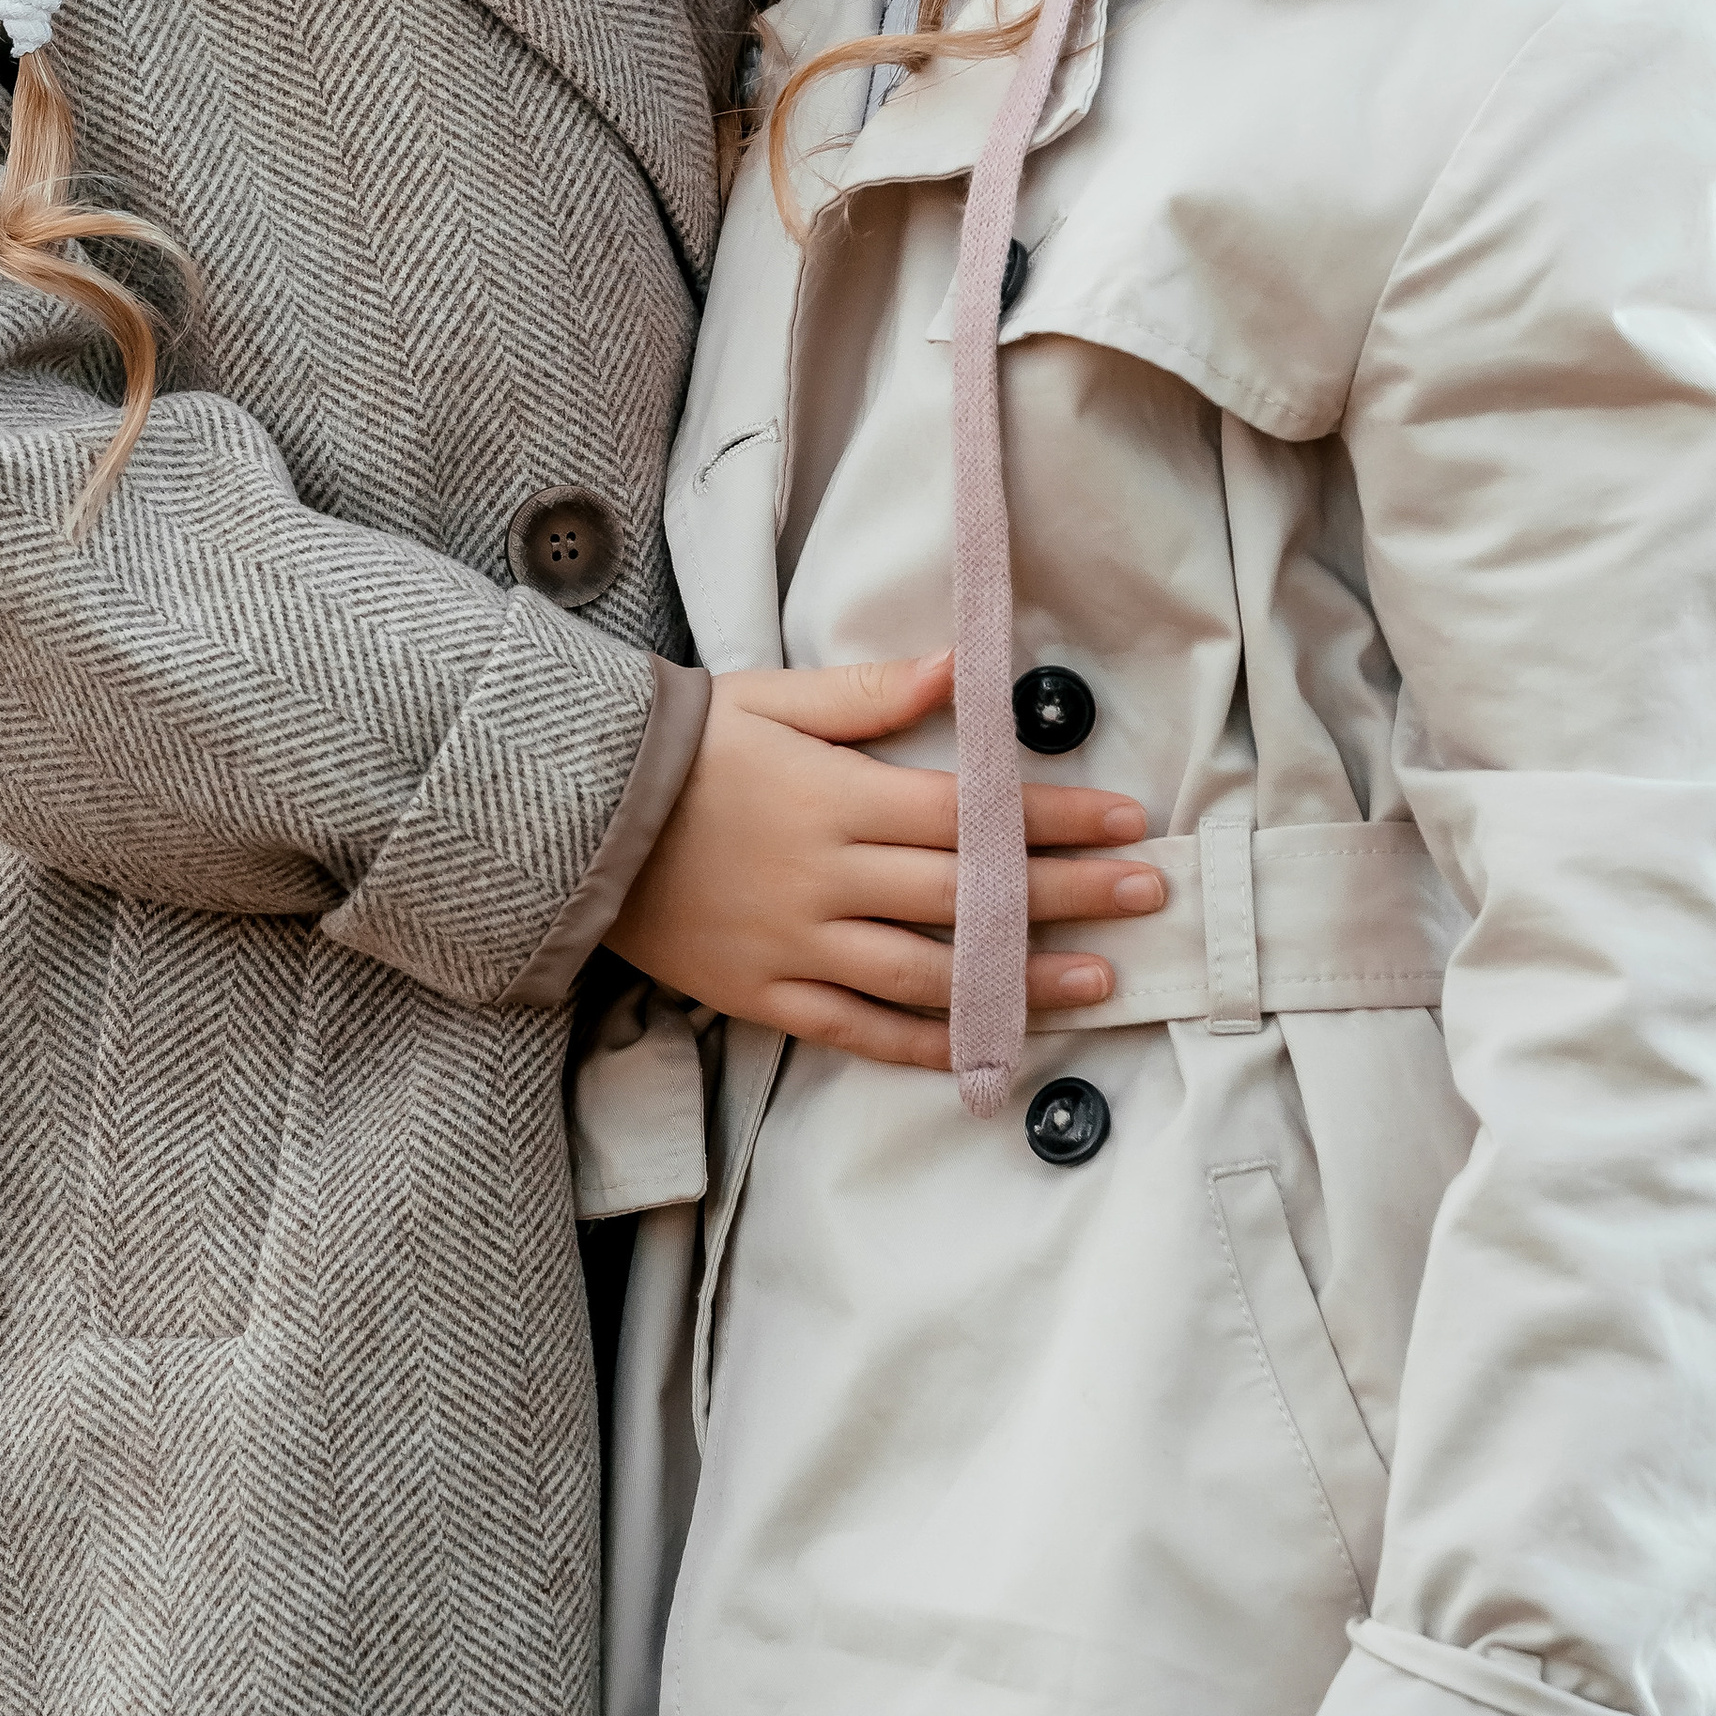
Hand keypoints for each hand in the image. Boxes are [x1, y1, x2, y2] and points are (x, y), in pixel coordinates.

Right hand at [606, 651, 1164, 1070]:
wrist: (569, 818)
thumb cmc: (679, 748)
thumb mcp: (771, 699)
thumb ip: (870, 694)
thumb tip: (960, 670)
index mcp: (837, 798)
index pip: (970, 816)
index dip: (1052, 821)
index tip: (1125, 822)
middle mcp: (829, 879)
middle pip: (968, 895)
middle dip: (1067, 896)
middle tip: (1146, 897)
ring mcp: (799, 946)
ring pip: (931, 976)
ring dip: (1020, 980)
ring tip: (1099, 984)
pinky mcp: (766, 995)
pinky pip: (861, 1031)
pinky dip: (929, 1045)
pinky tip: (990, 1046)